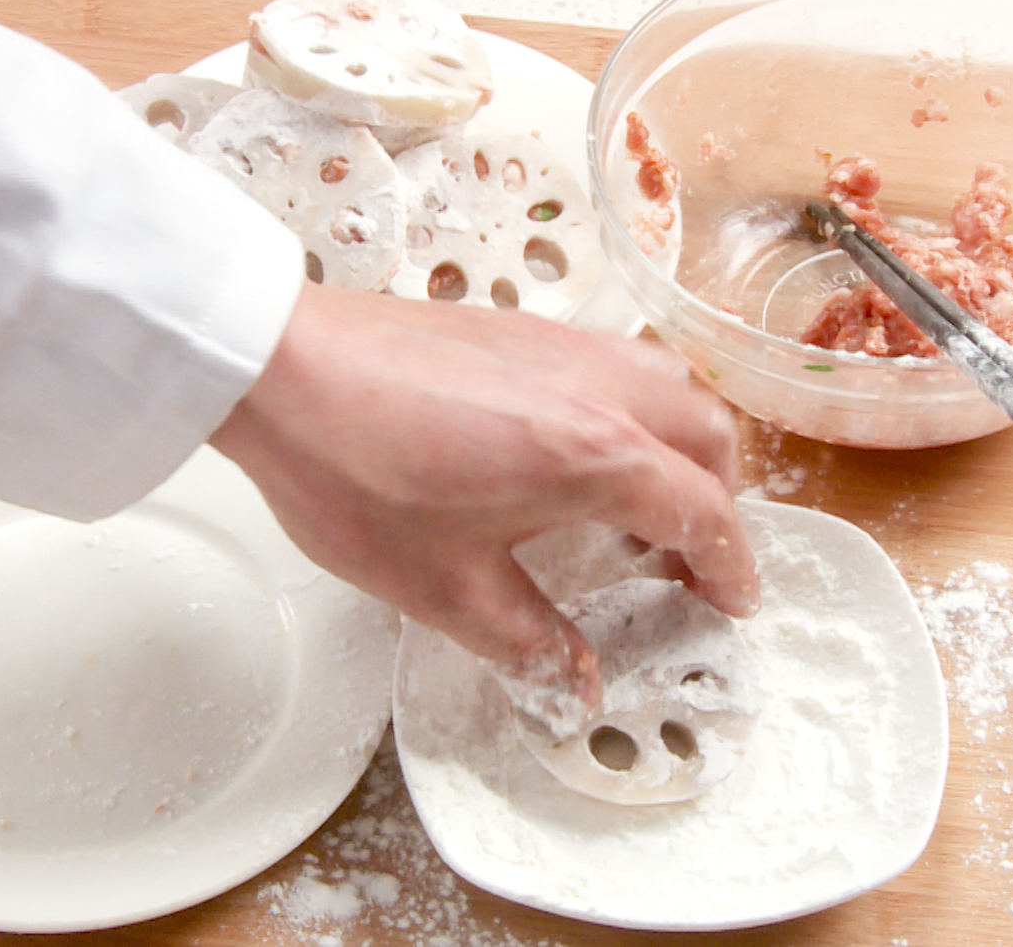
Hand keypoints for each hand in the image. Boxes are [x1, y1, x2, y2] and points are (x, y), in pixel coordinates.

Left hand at [210, 281, 758, 721]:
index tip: (731, 602)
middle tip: (687, 561)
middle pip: (708, 438)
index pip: (703, 513)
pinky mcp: (523, 328)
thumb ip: (526, 640)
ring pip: (670, 387)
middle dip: (719, 503)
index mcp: (599, 457)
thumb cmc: (357, 471)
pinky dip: (635, 410)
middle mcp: (602, 389)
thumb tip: (574, 684)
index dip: (728, 567)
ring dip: (681, 448)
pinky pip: (618, 363)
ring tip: (638, 504)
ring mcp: (565, 347)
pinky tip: (576, 450)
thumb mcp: (444, 585)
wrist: (280, 368)